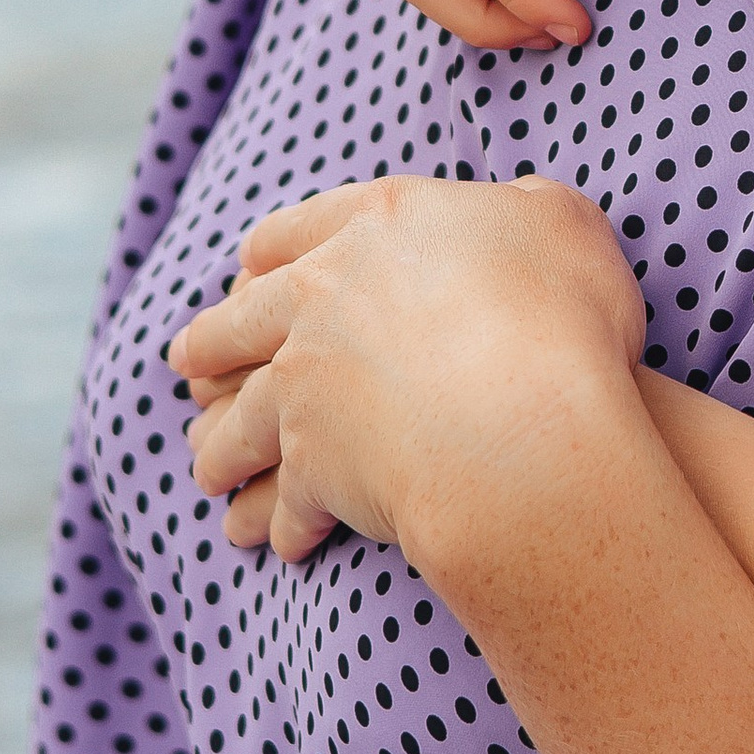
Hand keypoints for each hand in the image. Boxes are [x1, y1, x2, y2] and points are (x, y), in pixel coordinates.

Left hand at [168, 176, 648, 578]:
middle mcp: (317, 298)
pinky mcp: (309, 465)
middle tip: (190, 364)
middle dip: (210, 345)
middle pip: (238, 323)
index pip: (294, 230)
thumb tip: (521, 211)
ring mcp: (303, 384)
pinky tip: (287, 543)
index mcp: (372, 226)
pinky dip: (281, 524)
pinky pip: (285, 502)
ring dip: (221, 449)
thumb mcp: (564, 225)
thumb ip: (528, 210)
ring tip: (208, 472)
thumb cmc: (558, 317)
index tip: (246, 274)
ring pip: (238, 420)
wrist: (523, 423)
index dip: (268, 254)